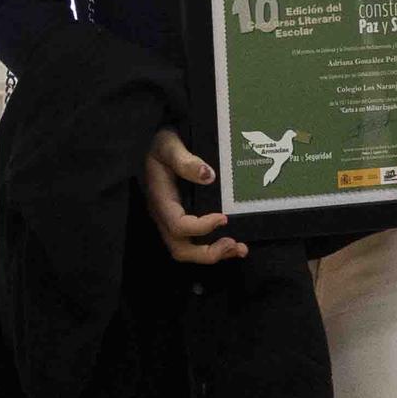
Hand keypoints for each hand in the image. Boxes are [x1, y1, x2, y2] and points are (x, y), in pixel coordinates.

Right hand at [141, 128, 246, 264]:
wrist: (156, 143)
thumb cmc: (161, 143)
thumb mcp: (169, 145)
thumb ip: (185, 160)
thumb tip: (208, 175)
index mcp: (160, 200)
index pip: (178, 226)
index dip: (201, 227)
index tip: (224, 218)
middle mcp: (164, 216)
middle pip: (180, 249)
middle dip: (207, 253)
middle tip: (233, 244)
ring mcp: (172, 220)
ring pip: (188, 250)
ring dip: (214, 254)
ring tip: (240, 249)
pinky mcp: (181, 220)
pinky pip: (194, 242)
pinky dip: (214, 247)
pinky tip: (234, 244)